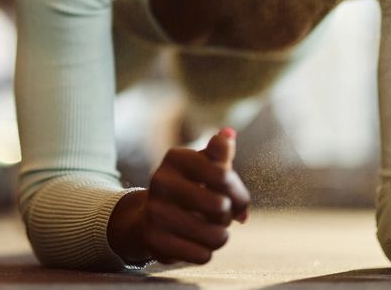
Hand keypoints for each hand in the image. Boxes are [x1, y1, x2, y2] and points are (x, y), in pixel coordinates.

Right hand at [108, 128, 250, 264]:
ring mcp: (155, 211)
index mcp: (176, 157)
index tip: (234, 198)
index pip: (224, 177)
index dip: (239, 194)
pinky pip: (202, 255)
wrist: (151, 216)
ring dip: (220, 236)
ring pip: (215, 236)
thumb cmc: (189, 187)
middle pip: (220, 206)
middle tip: (220, 215)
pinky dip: (206, 252)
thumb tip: (228, 134)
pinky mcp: (154, 240)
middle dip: (228, 215)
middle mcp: (161, 181)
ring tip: (211, 230)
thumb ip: (219, 152)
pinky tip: (195, 243)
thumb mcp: (204, 166)